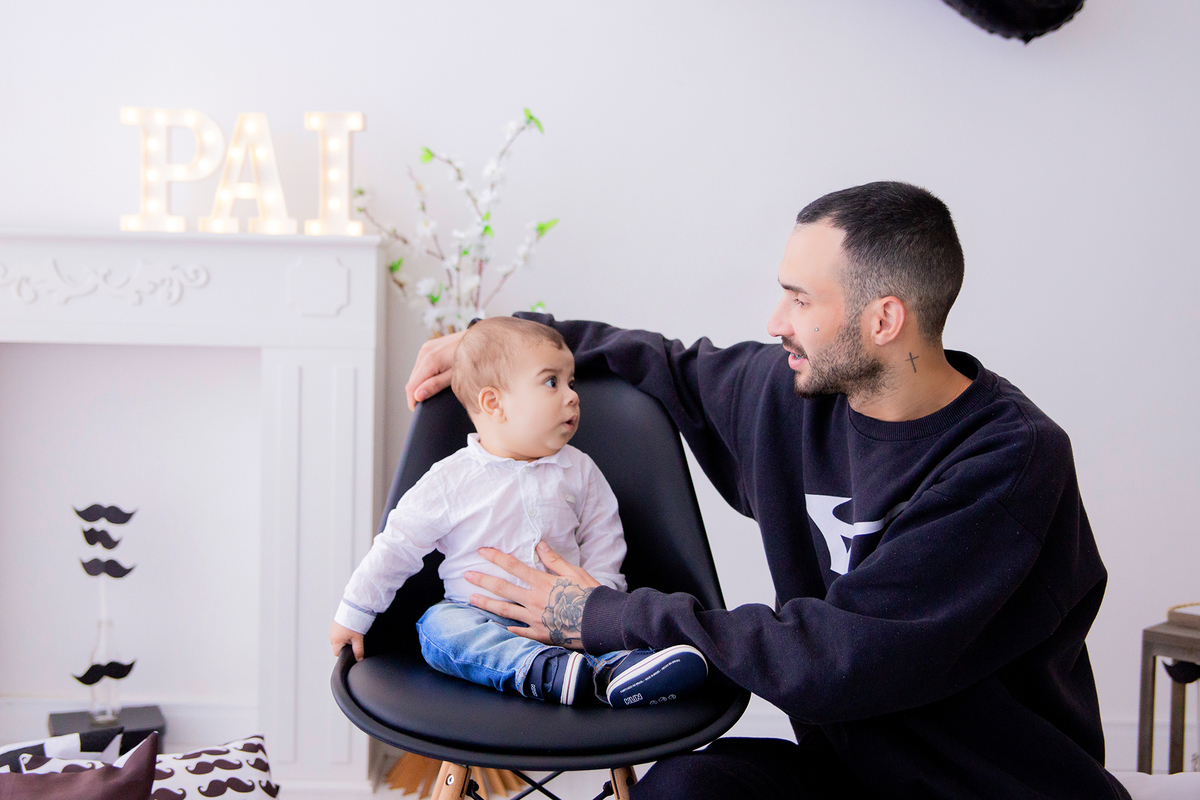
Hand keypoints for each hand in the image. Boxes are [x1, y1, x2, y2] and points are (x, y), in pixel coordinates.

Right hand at [330, 621, 364, 661]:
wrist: (354, 607)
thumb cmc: (354, 622)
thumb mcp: (358, 639)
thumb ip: (358, 651)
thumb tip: (359, 660)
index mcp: (335, 640)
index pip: (337, 653)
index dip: (345, 653)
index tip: (352, 649)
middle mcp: (331, 635)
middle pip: (338, 646)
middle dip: (346, 645)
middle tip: (354, 639)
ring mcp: (332, 629)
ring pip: (339, 639)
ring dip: (345, 637)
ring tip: (353, 632)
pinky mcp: (335, 623)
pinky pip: (339, 632)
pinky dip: (344, 632)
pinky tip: (350, 627)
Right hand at [405, 329, 466, 410]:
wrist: (479, 340)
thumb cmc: (471, 359)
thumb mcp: (455, 376)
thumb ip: (435, 385)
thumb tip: (417, 396)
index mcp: (430, 360)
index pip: (411, 386)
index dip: (412, 401)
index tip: (416, 410)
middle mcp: (424, 352)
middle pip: (412, 380)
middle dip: (416, 393)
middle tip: (427, 404)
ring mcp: (426, 348)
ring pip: (415, 372)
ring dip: (420, 384)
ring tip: (432, 391)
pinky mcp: (428, 346)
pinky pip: (420, 364)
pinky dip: (424, 374)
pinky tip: (435, 378)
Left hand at [466, 541, 601, 649]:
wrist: (600, 622)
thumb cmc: (590, 594)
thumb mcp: (574, 571)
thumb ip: (554, 559)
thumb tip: (539, 544)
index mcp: (542, 582)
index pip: (513, 566)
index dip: (496, 557)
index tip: (482, 551)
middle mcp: (534, 600)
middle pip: (503, 588)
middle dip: (483, 580)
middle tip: (467, 575)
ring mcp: (534, 619)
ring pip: (504, 610)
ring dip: (486, 603)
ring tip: (472, 598)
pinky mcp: (539, 634)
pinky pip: (518, 632)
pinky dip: (506, 629)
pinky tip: (495, 626)